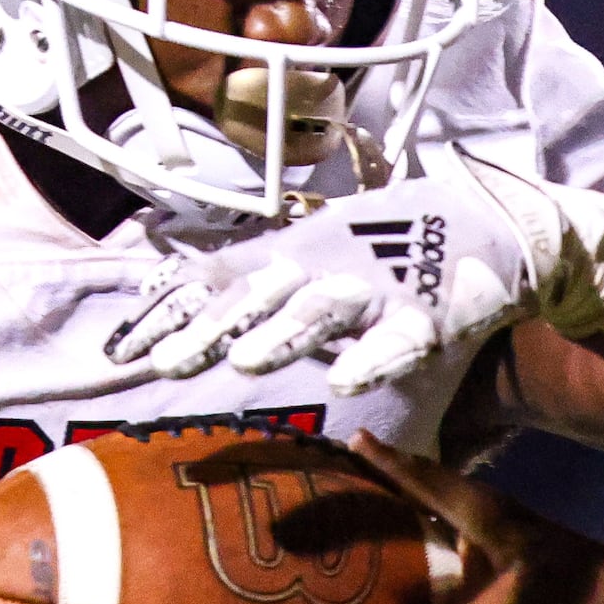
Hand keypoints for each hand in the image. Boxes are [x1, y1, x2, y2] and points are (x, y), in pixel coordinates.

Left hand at [99, 160, 600, 396]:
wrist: (487, 221)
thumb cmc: (383, 256)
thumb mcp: (306, 264)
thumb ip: (245, 294)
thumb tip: (162, 311)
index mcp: (286, 259)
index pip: (212, 284)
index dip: (165, 314)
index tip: (116, 353)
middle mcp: (320, 267)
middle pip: (255, 297)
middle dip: (208, 329)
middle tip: (161, 364)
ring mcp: (375, 285)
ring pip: (321, 310)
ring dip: (283, 333)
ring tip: (246, 361)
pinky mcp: (430, 309)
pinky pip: (399, 337)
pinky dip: (373, 357)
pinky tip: (345, 382)